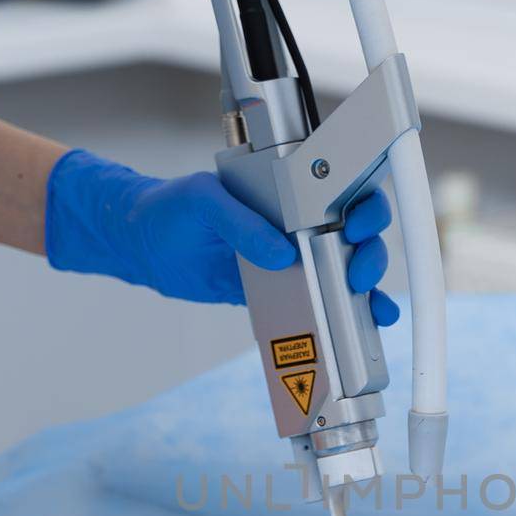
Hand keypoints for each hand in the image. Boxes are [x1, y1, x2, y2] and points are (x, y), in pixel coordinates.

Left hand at [44, 148, 399, 321]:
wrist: (143, 246)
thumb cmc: (170, 207)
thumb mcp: (201, 199)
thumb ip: (239, 220)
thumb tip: (279, 253)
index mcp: (287, 188)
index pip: (341, 188)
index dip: (362, 204)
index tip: (356, 224)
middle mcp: (299, 221)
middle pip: (357, 234)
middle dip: (370, 253)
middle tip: (356, 272)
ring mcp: (294, 259)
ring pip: (346, 272)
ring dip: (367, 290)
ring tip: (372, 308)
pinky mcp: (281, 292)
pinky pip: (319, 304)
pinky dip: (343, 316)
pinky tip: (360, 327)